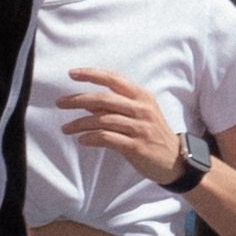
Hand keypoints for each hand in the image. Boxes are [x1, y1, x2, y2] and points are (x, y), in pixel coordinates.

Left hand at [63, 66, 185, 187]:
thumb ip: (116, 107)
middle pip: (104, 99)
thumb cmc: (153, 135)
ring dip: (80, 123)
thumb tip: (88, 103)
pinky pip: (108, 138)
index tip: (72, 74)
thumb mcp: (139, 115)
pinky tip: (82, 140)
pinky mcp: (136, 146)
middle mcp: (141, 109)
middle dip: (78, 100)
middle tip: (60, 103)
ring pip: (103, 120)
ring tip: (66, 128)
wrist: (175, 161)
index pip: (114, 78)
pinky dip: (91, 138)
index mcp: (142, 96)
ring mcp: (140, 127)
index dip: (92, 74)